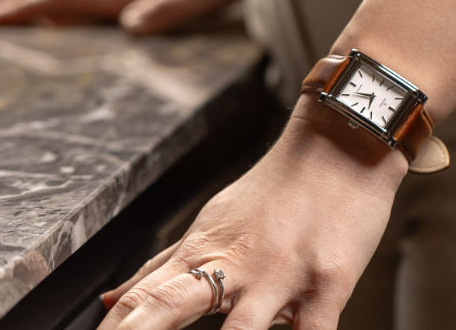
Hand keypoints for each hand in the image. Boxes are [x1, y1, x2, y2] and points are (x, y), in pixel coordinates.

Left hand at [98, 95, 406, 329]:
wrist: (342, 143)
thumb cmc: (280, 186)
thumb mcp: (217, 220)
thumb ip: (165, 266)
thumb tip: (113, 299)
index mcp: (206, 248)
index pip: (142, 298)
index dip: (113, 328)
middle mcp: (239, 263)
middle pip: (172, 307)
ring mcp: (283, 273)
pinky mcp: (329, 282)